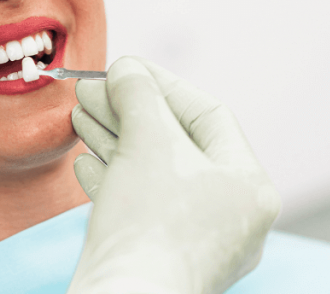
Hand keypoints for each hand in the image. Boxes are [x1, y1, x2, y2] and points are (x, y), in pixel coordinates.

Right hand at [66, 56, 280, 293]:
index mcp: (249, 187)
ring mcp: (196, 244)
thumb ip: (139, 94)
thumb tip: (127, 70)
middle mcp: (231, 218)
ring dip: (115, 140)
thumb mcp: (147, 139)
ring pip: (154, 174)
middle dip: (130, 112)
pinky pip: (140, 207)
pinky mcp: (160, 261)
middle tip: (92, 89)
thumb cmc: (149, 224)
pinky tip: (85, 161)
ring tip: (80, 115)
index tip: (124, 68)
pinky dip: (112, 178)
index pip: (209, 115)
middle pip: (178, 144)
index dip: (162, 84)